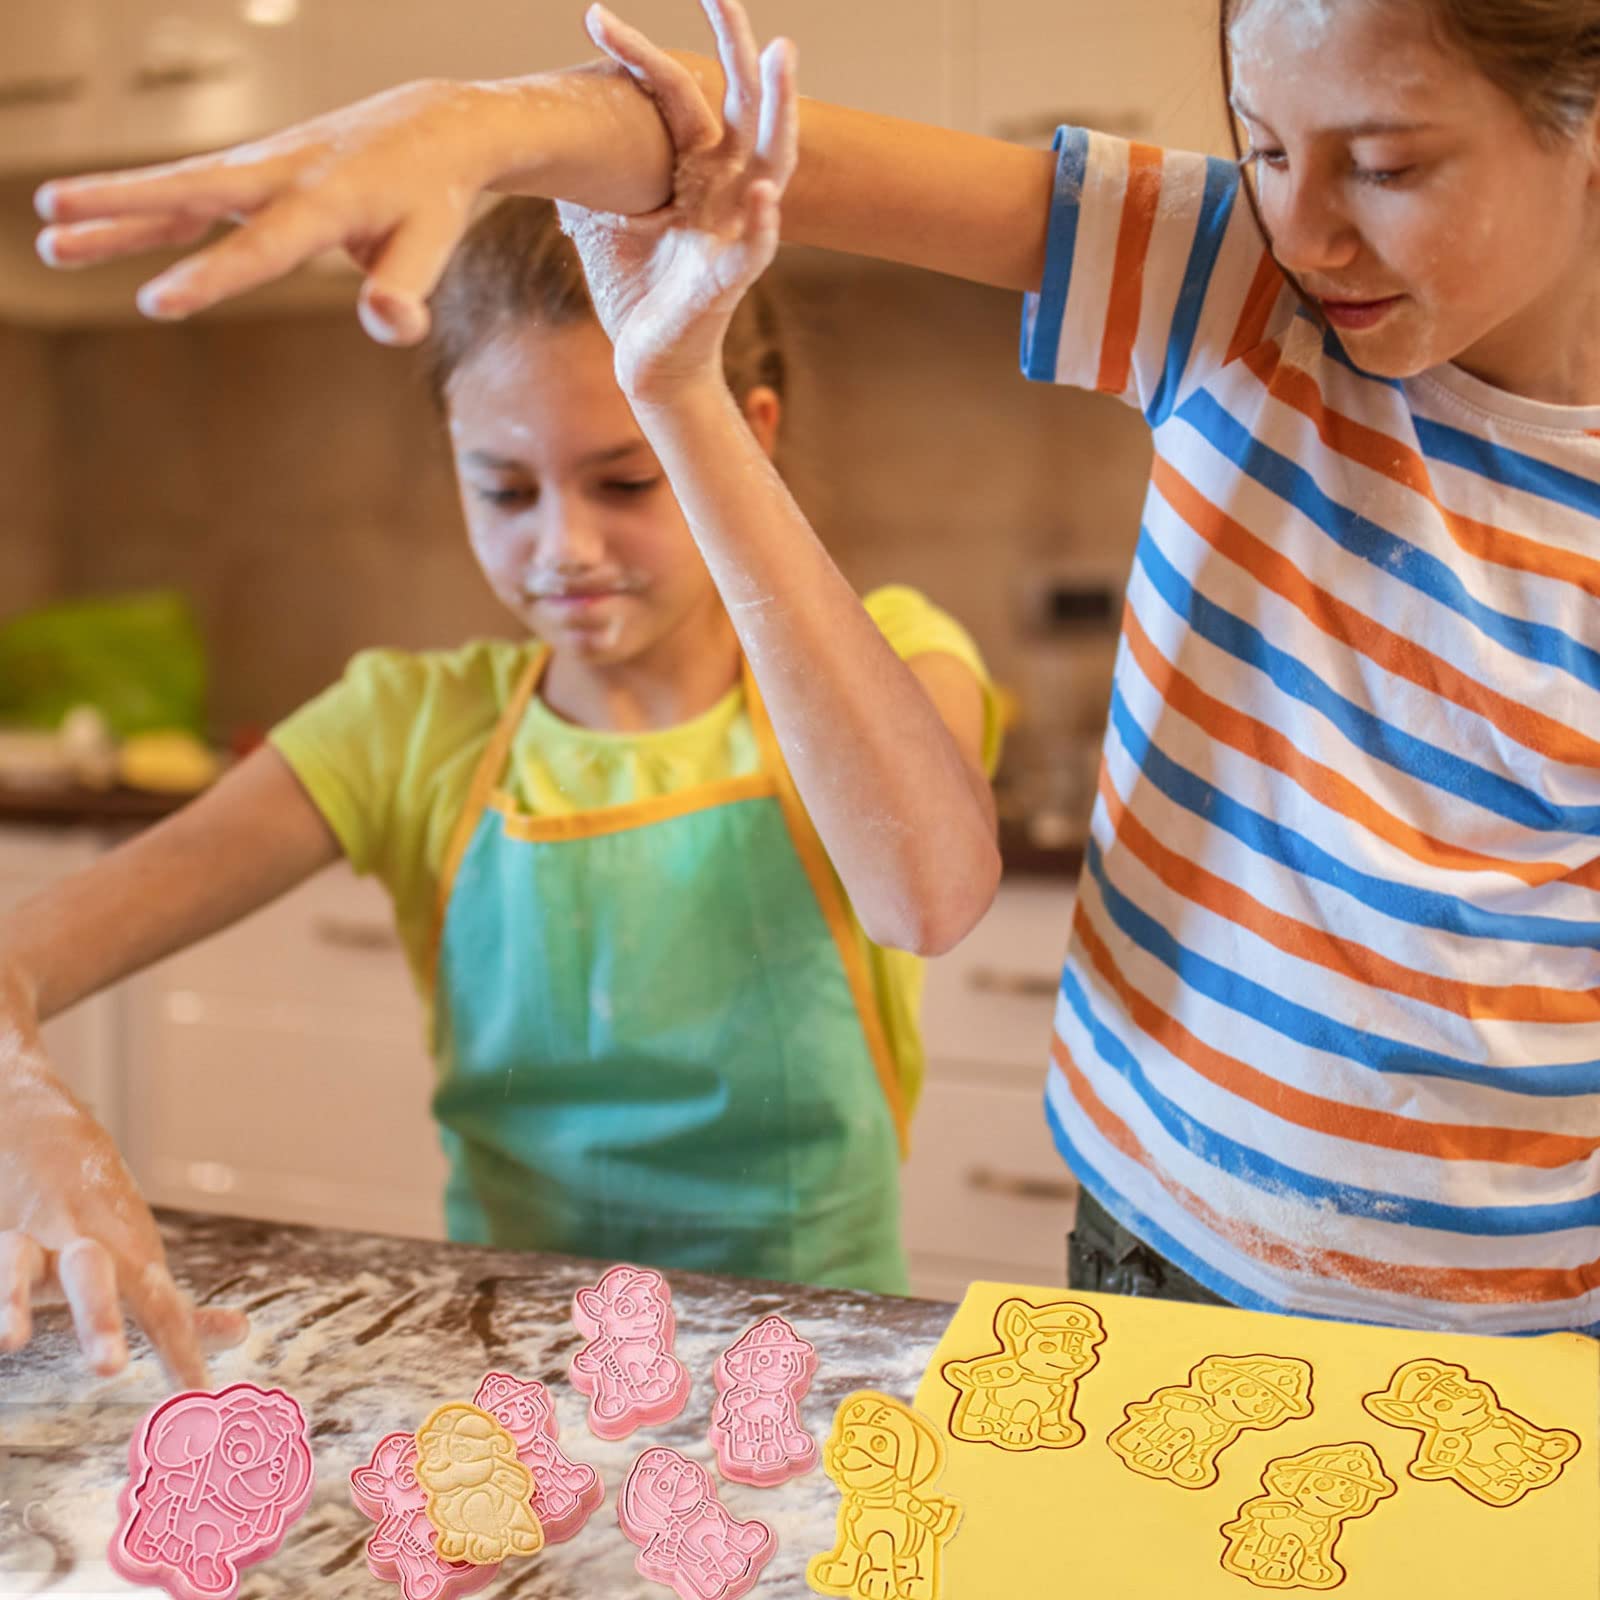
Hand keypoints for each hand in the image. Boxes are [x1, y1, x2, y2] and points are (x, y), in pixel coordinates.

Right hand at [1, 1031, 246, 1388]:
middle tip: (108, 1369)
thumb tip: (240, 1335)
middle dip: (98, 1319)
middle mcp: (79, 1237)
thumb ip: (177, 1307)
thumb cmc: (94, 1202)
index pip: (159, 1305)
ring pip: (14, 1261)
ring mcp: (24, 1230)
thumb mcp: (138, 1250)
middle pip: (92, 1276)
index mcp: (125, 1248)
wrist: (29, 1117)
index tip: (195, 1398)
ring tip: (9, 1343)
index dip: (178, 1351)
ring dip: (11, 1299)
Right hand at [33, 78, 495, 344]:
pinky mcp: (251, 171)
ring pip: (176, 188)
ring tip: (46, 237)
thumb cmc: (431, 197)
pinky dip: (141, 207)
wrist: (431, 126)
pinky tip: (92, 231)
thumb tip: (389, 324)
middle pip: (192, 191)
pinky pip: (187, 191)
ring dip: (112, 208)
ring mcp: (260, 167)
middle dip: (122, 207)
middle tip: (50, 220)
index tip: (155, 304)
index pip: (263, 249)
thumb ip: (407, 287)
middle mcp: (283, 174)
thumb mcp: (432, 244)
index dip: (211, 277)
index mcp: (328, 200)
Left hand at [557, 0, 797, 400]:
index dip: (646, 55)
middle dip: (739, 50)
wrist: (650, 360)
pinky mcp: (728, 283)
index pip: (684, 96)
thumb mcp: (604, 220)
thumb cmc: (637, 290)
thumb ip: (591, 173)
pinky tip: (761, 195)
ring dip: (778, 113)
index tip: (598, 17)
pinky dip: (761, 224)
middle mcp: (725, 193)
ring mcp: (734, 234)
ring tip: (780, 62)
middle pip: (745, 108)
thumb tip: (542, 131)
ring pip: (769, 165)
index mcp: (698, 173)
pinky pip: (754, 250)